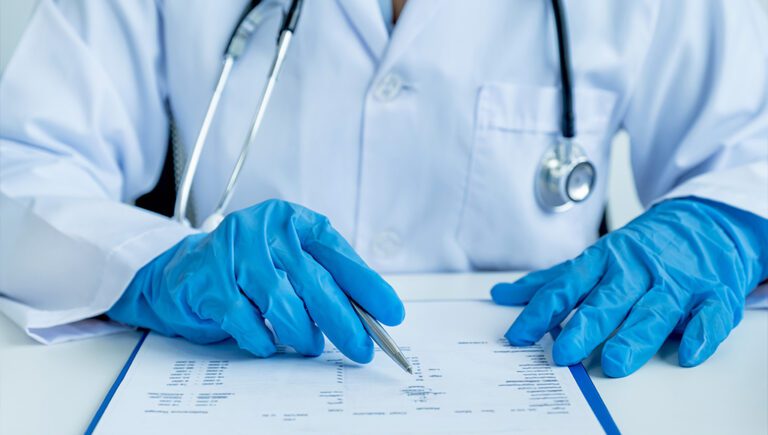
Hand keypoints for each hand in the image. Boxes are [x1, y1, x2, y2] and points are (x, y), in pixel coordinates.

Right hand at [107, 199, 404, 362]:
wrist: (184, 269)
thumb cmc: (248, 268)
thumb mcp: (289, 262)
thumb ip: (323, 280)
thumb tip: (366, 317)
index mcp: (294, 221)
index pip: (338, 254)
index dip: (367, 285)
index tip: (391, 312)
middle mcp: (266, 228)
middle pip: (315, 281)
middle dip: (343, 322)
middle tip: (362, 348)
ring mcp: (234, 249)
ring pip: (281, 302)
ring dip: (300, 333)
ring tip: (308, 345)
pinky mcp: (208, 276)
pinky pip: (244, 319)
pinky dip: (261, 338)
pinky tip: (267, 343)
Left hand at [491, 198, 766, 376]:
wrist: (704, 223)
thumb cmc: (640, 250)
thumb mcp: (593, 260)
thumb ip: (550, 282)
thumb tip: (500, 295)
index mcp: (604, 260)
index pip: (566, 286)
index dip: (541, 311)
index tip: (519, 334)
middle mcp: (637, 270)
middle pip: (608, 300)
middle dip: (585, 327)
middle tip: (564, 354)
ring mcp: (676, 281)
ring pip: (653, 309)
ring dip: (634, 335)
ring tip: (614, 361)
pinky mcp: (712, 293)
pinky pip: (708, 314)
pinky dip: (700, 333)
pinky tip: (687, 351)